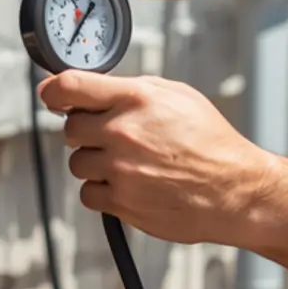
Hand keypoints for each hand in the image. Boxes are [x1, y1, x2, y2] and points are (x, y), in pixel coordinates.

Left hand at [38, 70, 278, 245]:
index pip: (69, 86)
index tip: (52, 96)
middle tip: (113, 136)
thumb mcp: (177, 95)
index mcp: (135, 99)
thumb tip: (94, 88)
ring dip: (96, 162)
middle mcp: (123, 132)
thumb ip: (131, 89)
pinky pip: (88, 193)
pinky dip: (103, 190)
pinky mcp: (121, 202)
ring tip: (129, 162)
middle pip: (70, 128)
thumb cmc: (211, 143)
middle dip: (87, 131)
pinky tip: (129, 183)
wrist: (235, 190)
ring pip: (78, 162)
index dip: (53, 91)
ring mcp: (120, 169)